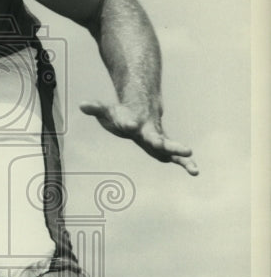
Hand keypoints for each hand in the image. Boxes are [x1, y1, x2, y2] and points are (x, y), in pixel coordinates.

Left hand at [80, 100, 198, 175]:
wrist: (142, 108)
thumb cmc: (121, 114)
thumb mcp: (106, 111)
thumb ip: (96, 108)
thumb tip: (81, 105)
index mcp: (134, 123)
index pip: (131, 123)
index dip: (129, 123)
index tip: (129, 123)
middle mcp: (149, 131)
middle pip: (156, 138)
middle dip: (161, 143)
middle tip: (165, 145)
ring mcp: (158, 139)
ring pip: (171, 148)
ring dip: (180, 156)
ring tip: (194, 167)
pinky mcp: (164, 148)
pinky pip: (176, 157)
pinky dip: (185, 163)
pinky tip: (195, 171)